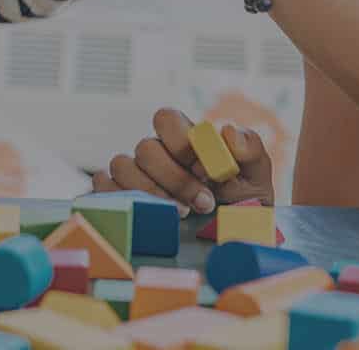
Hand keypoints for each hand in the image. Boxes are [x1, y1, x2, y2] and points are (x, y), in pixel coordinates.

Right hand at [91, 107, 273, 214]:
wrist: (230, 241)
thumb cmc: (241, 205)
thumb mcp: (256, 178)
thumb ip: (250, 150)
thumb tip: (227, 132)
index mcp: (184, 139)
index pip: (166, 118)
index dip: (181, 141)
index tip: (207, 170)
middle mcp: (156, 153)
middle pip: (145, 148)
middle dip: (174, 178)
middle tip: (203, 203)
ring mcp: (134, 175)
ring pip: (121, 165)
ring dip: (151, 191)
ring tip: (181, 214)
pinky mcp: (119, 198)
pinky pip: (103, 187)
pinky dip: (120, 199)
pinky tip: (150, 215)